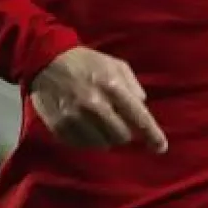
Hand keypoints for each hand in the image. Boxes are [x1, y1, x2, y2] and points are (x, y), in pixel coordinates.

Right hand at [30, 46, 168, 152]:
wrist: (47, 60)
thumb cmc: (87, 62)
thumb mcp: (115, 64)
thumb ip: (132, 85)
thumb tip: (142, 105)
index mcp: (112, 86)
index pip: (138, 117)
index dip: (152, 135)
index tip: (160, 148)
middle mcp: (95, 104)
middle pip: (121, 136)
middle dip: (124, 133)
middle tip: (116, 121)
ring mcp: (76, 117)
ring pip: (102, 144)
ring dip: (105, 136)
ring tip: (98, 121)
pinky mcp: (60, 127)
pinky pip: (82, 145)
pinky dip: (88, 138)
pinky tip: (83, 123)